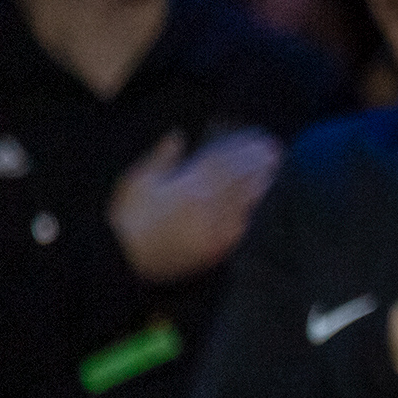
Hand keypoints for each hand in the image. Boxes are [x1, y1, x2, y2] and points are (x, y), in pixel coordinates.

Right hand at [109, 129, 282, 282]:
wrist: (123, 261)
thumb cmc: (126, 219)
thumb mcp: (137, 181)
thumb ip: (161, 158)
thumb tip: (178, 136)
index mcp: (188, 187)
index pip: (222, 162)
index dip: (241, 148)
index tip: (255, 137)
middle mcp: (206, 208)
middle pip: (239, 179)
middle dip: (257, 162)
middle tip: (274, 148)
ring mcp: (213, 231)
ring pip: (244, 202)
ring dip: (259, 184)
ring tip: (272, 169)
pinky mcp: (214, 251)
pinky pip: (238, 228)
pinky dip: (249, 212)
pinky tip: (256, 203)